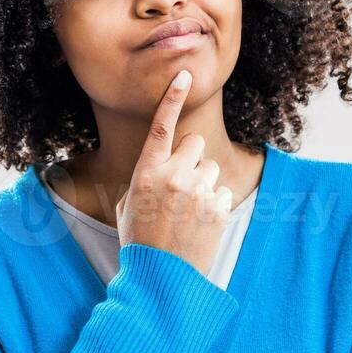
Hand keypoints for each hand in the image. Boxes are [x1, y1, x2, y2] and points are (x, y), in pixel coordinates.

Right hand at [114, 68, 234, 276]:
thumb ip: (147, 178)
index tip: (185, 74)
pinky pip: (222, 191)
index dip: (172, 97)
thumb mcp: (129, 206)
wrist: (161, 278)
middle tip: (181, 186)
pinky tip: (200, 224)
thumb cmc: (141, 241)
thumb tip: (163, 164)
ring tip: (189, 211)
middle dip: (191, 159)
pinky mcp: (218, 208)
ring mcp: (198, 192)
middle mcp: (173, 177)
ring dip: (204, 182)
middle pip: (195, 144)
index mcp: (146, 173)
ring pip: (210, 167)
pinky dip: (214, 204)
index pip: (161, 126)